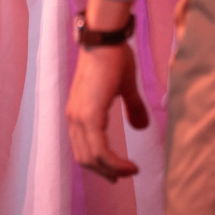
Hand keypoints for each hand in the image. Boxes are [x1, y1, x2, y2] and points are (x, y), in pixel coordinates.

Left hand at [66, 43, 148, 182]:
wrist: (105, 39)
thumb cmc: (114, 57)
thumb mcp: (124, 87)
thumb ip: (132, 107)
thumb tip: (140, 127)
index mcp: (78, 112)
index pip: (83, 149)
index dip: (100, 164)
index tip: (117, 173)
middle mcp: (74, 117)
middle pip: (86, 158)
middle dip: (106, 172)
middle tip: (124, 176)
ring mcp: (79, 117)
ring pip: (92, 158)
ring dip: (112, 170)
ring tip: (130, 171)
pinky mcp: (89, 115)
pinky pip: (100, 150)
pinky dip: (114, 162)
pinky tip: (128, 165)